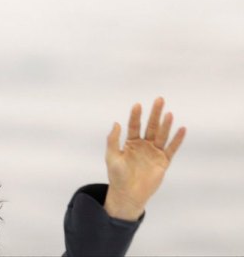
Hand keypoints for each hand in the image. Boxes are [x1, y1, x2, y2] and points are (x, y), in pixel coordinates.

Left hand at [103, 97, 186, 220]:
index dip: (136, 115)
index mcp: (131, 142)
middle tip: (159, 99)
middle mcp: (144, 145)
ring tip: (169, 113)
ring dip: (165, 125)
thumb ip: (113, 140)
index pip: (134, 125)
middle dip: (154, 114)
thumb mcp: (112, 156)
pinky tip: (182, 129)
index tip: (137, 105)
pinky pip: (171, 149)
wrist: (127, 194)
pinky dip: (177, 140)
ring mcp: (154, 153)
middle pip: (151, 126)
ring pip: (161, 135)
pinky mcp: (163, 162)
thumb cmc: (117, 175)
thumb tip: (116, 123)